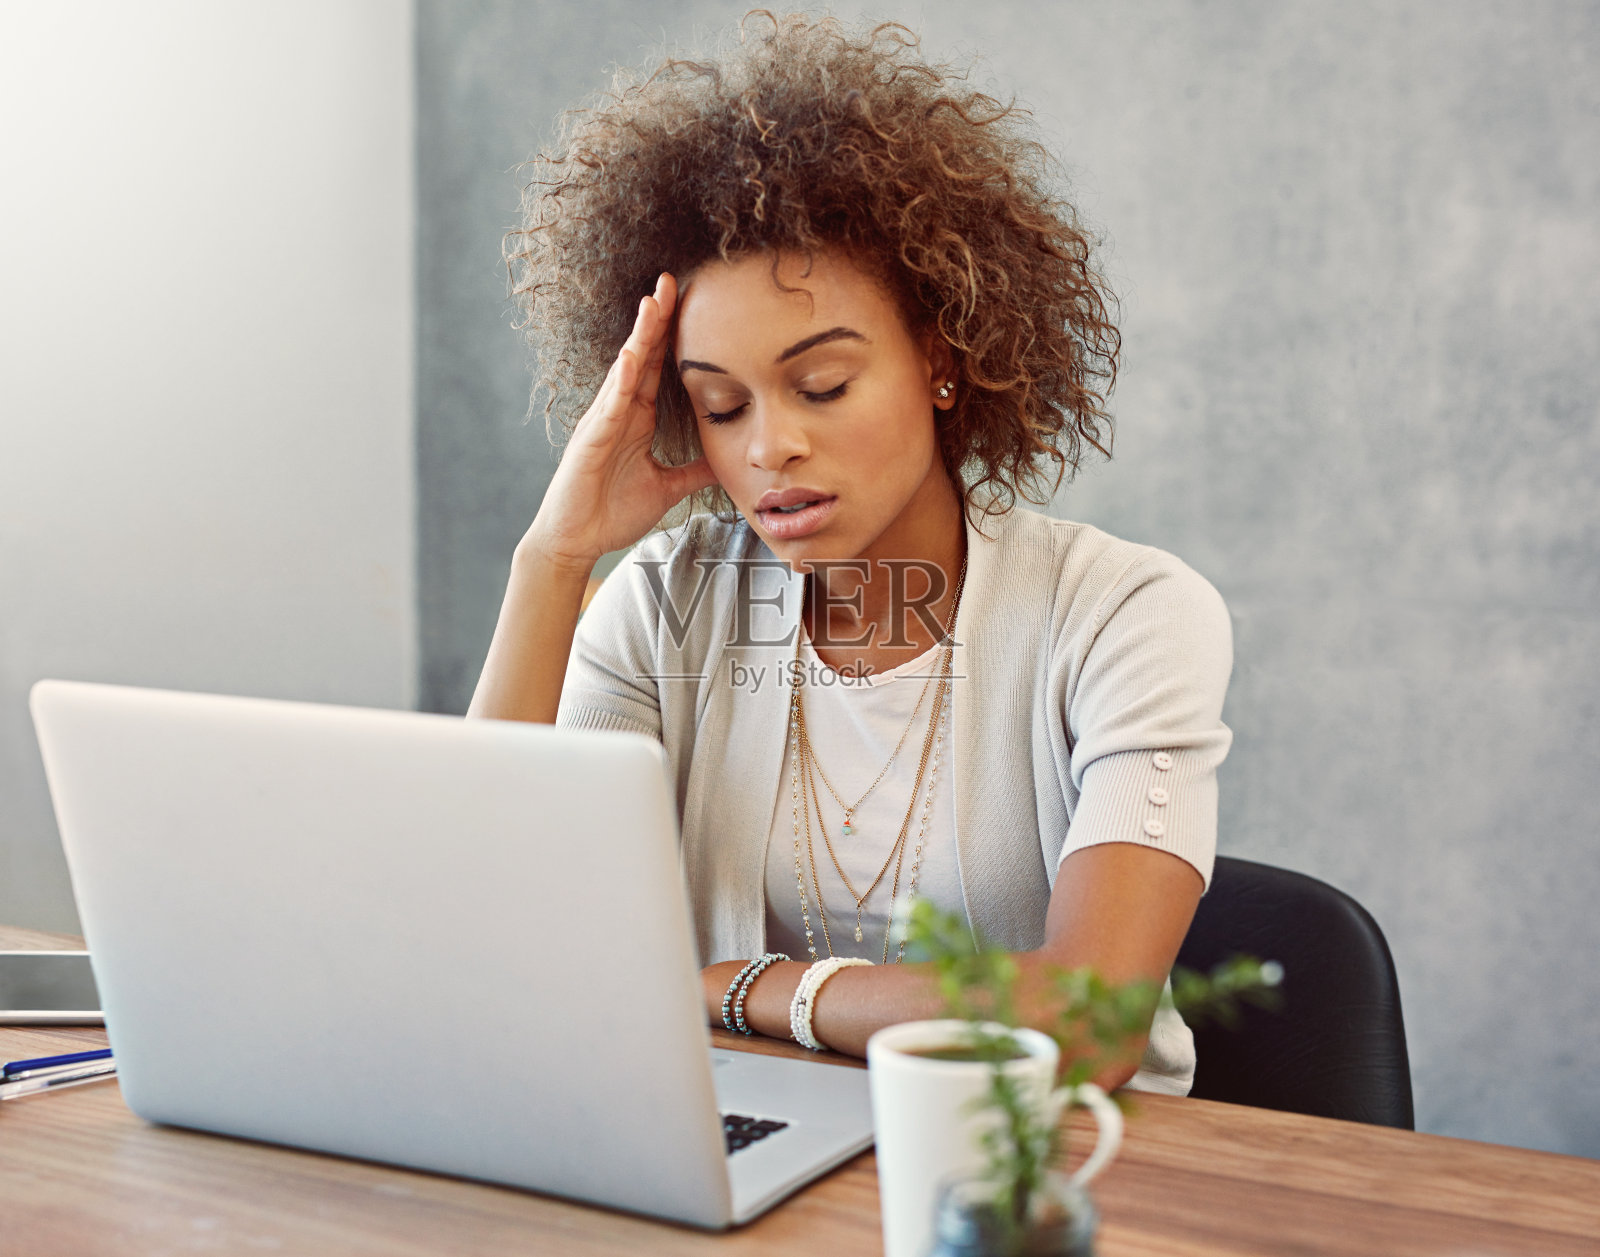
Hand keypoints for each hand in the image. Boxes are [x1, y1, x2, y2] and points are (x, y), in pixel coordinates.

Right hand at [525, 272, 718, 569]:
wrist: (577, 541)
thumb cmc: (612, 513)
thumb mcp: (668, 488)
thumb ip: (695, 471)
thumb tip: (725, 460)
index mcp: (638, 418)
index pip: (658, 367)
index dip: (671, 335)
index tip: (690, 301)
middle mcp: (620, 412)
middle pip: (642, 356)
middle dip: (656, 319)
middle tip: (672, 280)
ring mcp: (603, 424)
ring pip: (624, 372)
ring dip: (639, 338)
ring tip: (653, 304)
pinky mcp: (590, 442)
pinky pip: (608, 408)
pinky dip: (621, 383)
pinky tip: (632, 360)